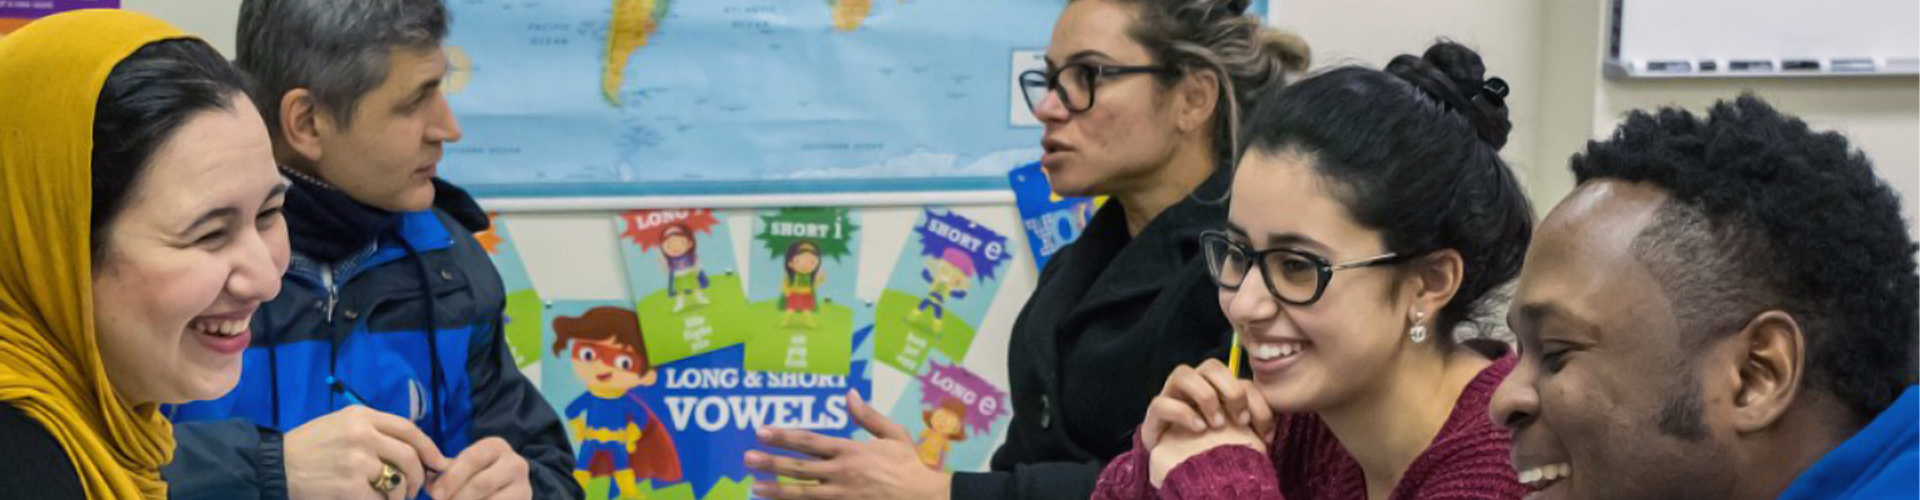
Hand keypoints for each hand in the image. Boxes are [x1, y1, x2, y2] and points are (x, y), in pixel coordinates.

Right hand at [286, 406, 451, 499]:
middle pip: (409, 456)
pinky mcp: (350, 487)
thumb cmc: (308, 447)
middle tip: (414, 490)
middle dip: (417, 477)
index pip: (408, 429)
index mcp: (361, 416)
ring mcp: (357, 461)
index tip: (438, 463)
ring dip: (400, 495)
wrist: (273, 466)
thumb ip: (374, 432)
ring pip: (398, 481)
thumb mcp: (340, 425)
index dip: (429, 448)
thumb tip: (413, 451)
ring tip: (391, 499)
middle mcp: (363, 435)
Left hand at [426, 437, 531, 499]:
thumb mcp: (464, 467)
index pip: (472, 459)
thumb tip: (429, 485)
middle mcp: (515, 463)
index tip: (435, 495)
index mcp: (496, 446)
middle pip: (481, 483)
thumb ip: (444, 473)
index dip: (451, 478)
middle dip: (457, 498)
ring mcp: (523, 485)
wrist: (507, 488)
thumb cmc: (477, 475)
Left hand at [746, 389, 950, 499]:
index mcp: (851, 451)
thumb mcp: (893, 434)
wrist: (924, 498)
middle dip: (770, 463)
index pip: (810, 441)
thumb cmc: (910, 466)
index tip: (762, 432)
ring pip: (801, 493)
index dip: (783, 436)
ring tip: (754, 486)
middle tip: (747, 459)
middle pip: (798, 468)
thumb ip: (868, 416)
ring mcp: (841, 495)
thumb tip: (849, 395)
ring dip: (776, 489)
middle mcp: (841, 473)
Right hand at [1141, 359, 1274, 486]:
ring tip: (1217, 424)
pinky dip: (1182, 413)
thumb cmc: (1214, 451)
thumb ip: (1251, 428)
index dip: (1254, 399)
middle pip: (1211, 365)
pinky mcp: (1153, 417)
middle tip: (1239, 419)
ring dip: (1205, 396)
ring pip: (1182, 373)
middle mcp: (1193, 387)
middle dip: (1230, 389)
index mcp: (1217, 389)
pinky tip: (1199, 429)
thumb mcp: (1239, 438)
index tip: (1263, 430)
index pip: (1238, 378)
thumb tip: (1268, 432)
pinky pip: (1161, 402)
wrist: (1184, 473)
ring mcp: (1171, 397)